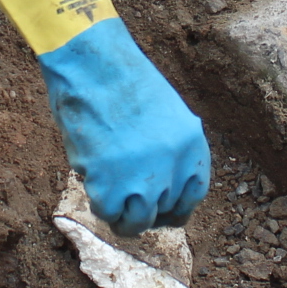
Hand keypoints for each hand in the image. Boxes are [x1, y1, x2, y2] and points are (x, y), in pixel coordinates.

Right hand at [37, 18, 209, 233]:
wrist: (93, 66)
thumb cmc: (121, 80)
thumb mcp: (165, 113)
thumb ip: (167, 149)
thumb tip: (158, 183)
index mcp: (192, 145)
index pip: (193, 195)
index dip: (175, 208)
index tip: (161, 210)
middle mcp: (173, 166)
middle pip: (165, 211)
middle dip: (147, 212)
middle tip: (130, 207)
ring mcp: (142, 178)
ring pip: (138, 221)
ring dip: (124, 218)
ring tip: (112, 206)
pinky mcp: (109, 183)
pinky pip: (108, 212)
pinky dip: (101, 205)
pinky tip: (95, 190)